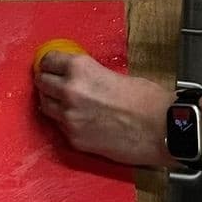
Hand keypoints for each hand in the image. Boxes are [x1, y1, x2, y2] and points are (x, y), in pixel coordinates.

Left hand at [34, 53, 173, 168]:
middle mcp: (69, 91)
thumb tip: (79, 79)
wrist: (160, 129)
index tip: (51, 66)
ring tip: (64, 102)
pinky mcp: (74, 139)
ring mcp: (69, 118)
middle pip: (41, 82)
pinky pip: (59, 127)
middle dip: (47, 81)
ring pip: (45, 106)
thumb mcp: (114, 74)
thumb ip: (89, 76)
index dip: (50, 63)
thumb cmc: (146, 100)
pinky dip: (65, 122)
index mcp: (80, 68)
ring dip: (52, 102)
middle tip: (54, 83)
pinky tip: (79, 120)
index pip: (48, 61)